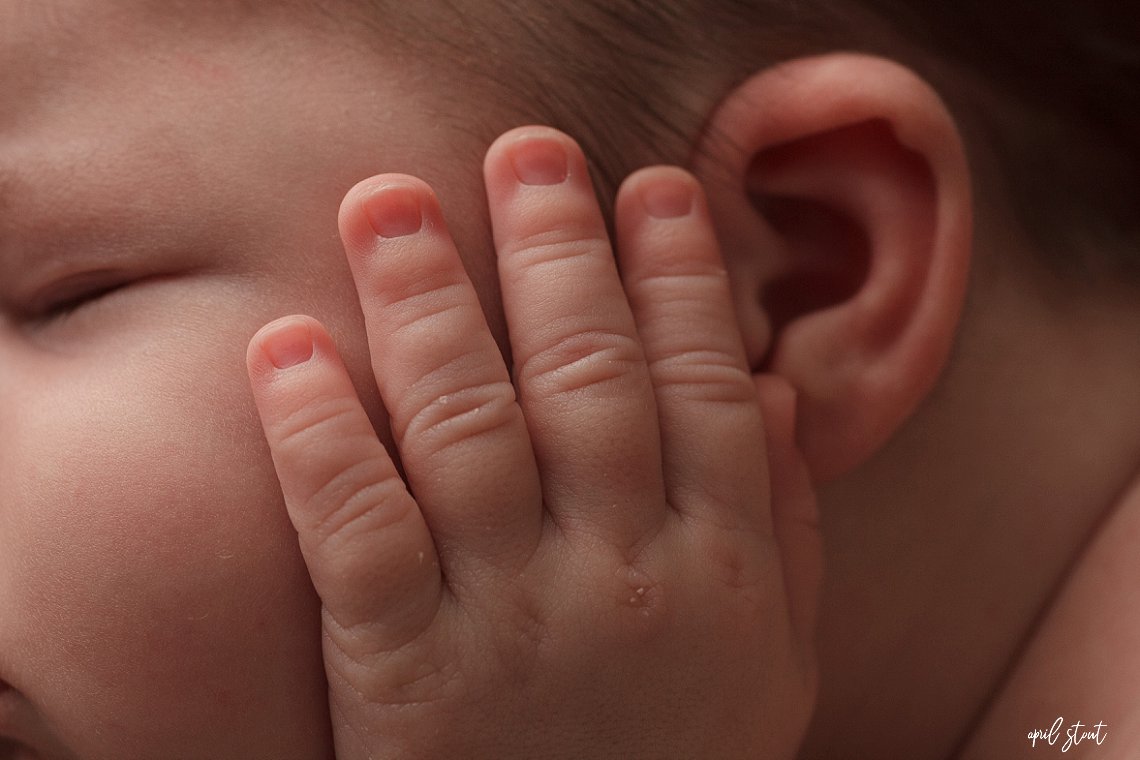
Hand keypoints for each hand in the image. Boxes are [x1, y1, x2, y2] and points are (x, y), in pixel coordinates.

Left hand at [246, 126, 821, 758]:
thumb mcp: (774, 666)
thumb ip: (785, 530)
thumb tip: (779, 397)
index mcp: (721, 570)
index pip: (706, 389)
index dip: (679, 281)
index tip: (655, 188)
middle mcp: (621, 577)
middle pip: (586, 381)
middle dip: (555, 253)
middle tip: (528, 150)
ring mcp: (506, 623)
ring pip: (465, 429)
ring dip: (427, 303)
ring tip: (394, 205)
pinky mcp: (400, 675)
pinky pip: (354, 532)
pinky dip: (317, 433)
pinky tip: (286, 347)